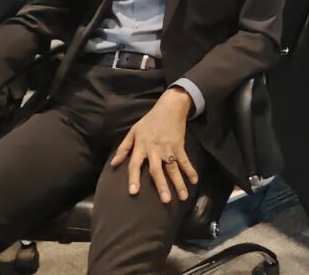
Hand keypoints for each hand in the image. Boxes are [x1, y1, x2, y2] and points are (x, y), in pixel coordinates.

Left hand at [111, 88, 197, 203]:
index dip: (133, 178)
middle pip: (157, 170)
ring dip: (178, 183)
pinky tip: (194, 181)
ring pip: (173, 168)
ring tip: (183, 197)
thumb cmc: (149, 120)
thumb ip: (124, 148)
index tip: (133, 192)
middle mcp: (154, 150)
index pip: (135, 164)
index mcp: (141, 146)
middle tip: (165, 200)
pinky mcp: (179, 146)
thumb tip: (113, 164)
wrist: (169, 107)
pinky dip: (190, 170)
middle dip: (161, 185)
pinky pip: (185, 160)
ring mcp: (168, 149)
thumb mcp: (133, 131)